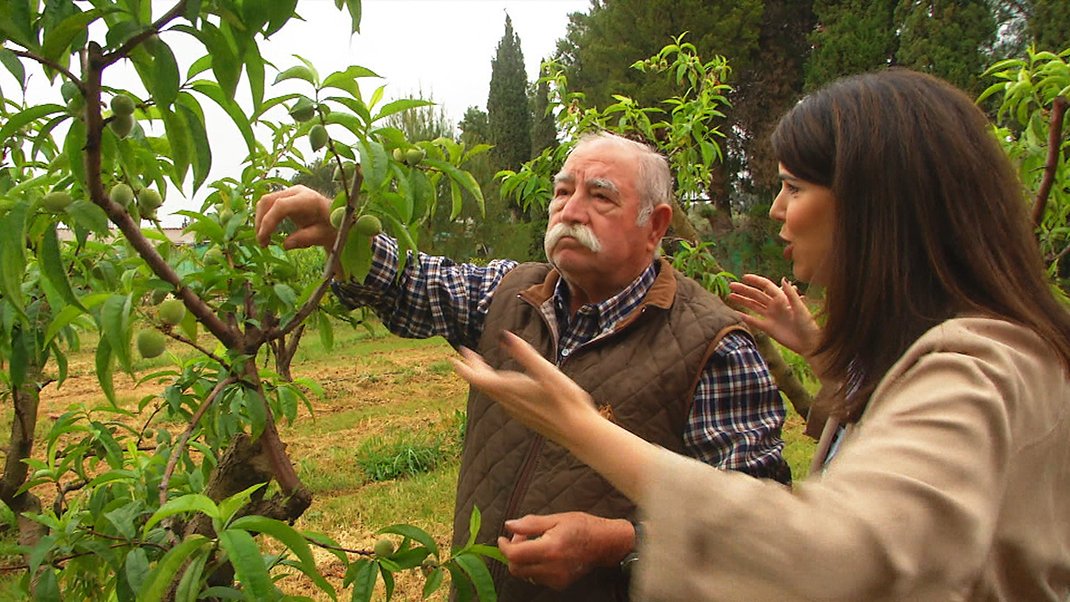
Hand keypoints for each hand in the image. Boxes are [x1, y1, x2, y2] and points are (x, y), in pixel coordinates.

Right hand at [254, 185, 335, 248]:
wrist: (336, 219)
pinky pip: (269, 205)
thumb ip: (305, 239)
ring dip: (260, 220)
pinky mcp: (286, 198)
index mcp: (308, 199)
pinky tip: (267, 233)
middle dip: (260, 221)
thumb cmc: (331, 227)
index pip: (280, 205)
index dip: (268, 221)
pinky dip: (264, 218)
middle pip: (268, 200)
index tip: (264, 239)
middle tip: (262, 243)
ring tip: (264, 241)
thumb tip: (285, 245)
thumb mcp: (322, 236)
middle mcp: (297, 192)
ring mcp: (290, 193)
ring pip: (265, 201)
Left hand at [452, 332, 599, 446]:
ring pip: (492, 392)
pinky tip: (504, 384)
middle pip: (483, 385)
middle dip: (473, 369)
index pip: (478, 379)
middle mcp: (509, 403)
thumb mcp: (547, 372)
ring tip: (481, 365)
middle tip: (467, 355)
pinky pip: (502, 398)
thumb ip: (525, 354)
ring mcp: (516, 411)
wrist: (578, 432)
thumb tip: (505, 335)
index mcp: (511, 391)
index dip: (465, 368)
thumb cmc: (566, 401)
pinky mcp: (525, 415)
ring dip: (484, 377)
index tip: (455, 357)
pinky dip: (496, 386)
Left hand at [498, 513, 632, 589]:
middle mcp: (552, 567)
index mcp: (550, 548)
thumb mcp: (556, 519)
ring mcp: (556, 579)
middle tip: (522, 538)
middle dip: (512, 554)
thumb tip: (509, 525)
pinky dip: (534, 567)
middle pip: (516, 568)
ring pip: (525, 575)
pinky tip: (545, 554)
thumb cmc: (582, 526)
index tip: (502, 538)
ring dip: (523, 560)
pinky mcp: (560, 584)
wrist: (605, 543)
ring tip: (535, 544)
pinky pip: (537, 578)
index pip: (515, 555)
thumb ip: (530, 523)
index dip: (504, 547)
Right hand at [727, 274, 820, 357]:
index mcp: (782, 299)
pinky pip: (753, 321)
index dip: (755, 281)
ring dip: (742, 300)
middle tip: (731, 285)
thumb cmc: (808, 324)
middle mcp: (774, 306)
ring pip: (753, 306)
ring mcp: (770, 316)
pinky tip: (735, 313)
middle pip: (756, 295)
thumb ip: (791, 294)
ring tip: (730, 296)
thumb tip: (782, 278)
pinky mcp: (767, 328)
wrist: (808, 343)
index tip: (744, 277)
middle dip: (744, 289)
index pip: (766, 286)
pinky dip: (744, 317)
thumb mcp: (800, 308)